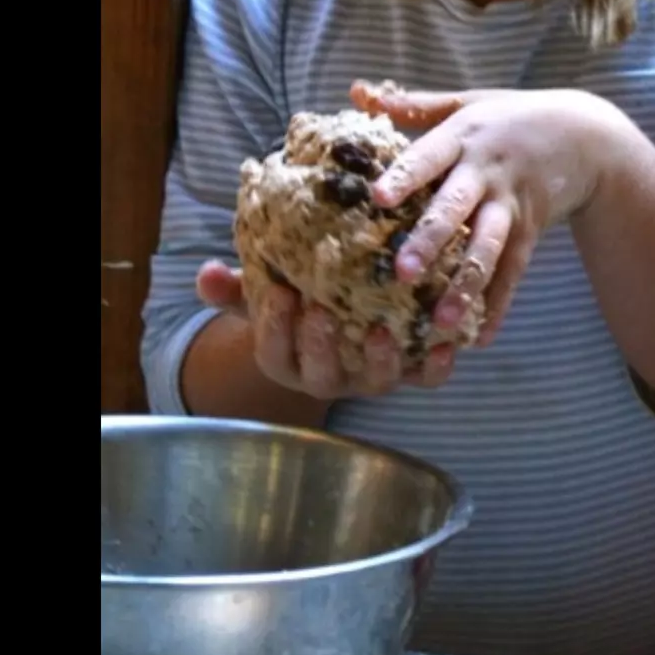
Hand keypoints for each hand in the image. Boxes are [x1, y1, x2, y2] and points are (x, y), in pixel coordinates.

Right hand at [196, 261, 455, 395]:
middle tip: (321, 311)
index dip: (274, 327)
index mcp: (289, 361)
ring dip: (379, 360)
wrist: (345, 320)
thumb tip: (206, 272)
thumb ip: (236, 289)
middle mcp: (330, 378)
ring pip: (376, 382)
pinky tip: (448, 343)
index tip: (278, 291)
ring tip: (382, 329)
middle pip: (320, 376)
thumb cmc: (300, 302)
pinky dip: (437, 366)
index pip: (274, 353)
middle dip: (320, 346)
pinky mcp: (411, 372)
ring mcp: (372, 377)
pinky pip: (426, 378)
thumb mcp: (265, 294)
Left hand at [350, 80, 619, 335]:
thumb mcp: (466, 101)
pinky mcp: (529, 232)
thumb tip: (356, 90)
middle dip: (431, 241)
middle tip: (402, 272)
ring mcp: (511, 205)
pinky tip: (479, 338)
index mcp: (465, 137)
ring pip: (487, 249)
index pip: (430, 157)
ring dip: (465, 285)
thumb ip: (412, 104)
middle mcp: (488, 173)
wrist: (586, 135)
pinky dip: (498, 305)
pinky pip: (513, 273)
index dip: (406, 176)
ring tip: (442, 321)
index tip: (378, 198)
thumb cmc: (512, 116)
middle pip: (457, 208)